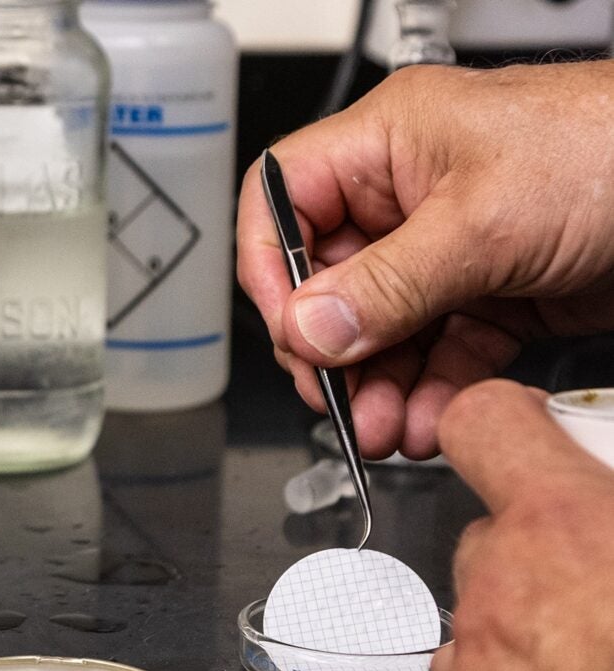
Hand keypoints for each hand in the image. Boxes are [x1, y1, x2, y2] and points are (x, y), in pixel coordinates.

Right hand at [237, 62, 613, 458]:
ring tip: (380, 428)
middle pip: (331, 281)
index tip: (288, 330)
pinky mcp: (497, 292)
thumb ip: (388, 284)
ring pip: (385, 328)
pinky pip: (441, 350)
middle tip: (337, 399)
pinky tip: (424, 419)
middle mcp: (411, 193)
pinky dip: (430, 391)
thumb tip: (310, 328)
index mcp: (388, 143)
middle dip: (332, 350)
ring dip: (378, 385)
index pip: (284, 201)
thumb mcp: (486, 221)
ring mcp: (454, 246)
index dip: (272, 268)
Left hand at [433, 379, 613, 670]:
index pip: (483, 420)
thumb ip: (611, 500)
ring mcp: (476, 651)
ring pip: (491, 598)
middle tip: (605, 558)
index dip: (509, 417)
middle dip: (549, 534)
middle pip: (498, 523)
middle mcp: (502, 581)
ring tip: (599, 636)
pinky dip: (520, 666)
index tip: (537, 424)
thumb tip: (604, 490)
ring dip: (537, 604)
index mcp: (566, 526)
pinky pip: (484, 664)